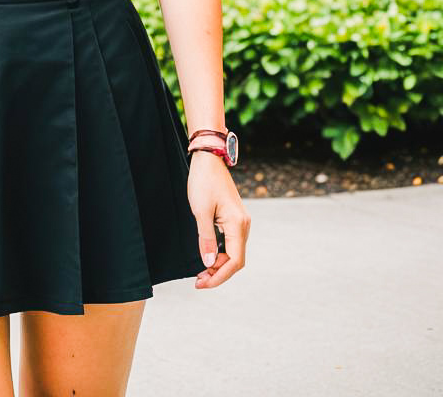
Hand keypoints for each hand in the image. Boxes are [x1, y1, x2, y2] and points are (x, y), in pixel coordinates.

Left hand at [186, 149, 249, 288]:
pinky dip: (220, 253)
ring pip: (233, 252)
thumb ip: (205, 239)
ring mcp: (240, 221)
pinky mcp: (234, 218)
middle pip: (236, 259)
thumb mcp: (200, 211)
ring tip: (200, 272)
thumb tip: (208, 264)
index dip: (219, 276)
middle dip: (218, 273)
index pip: (235, 261)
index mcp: (238, 224)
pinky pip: (230, 242)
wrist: (208, 159)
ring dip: (219, 264)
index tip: (202, 283)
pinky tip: (207, 256)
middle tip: (198, 281)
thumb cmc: (203, 182)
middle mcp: (244, 225)